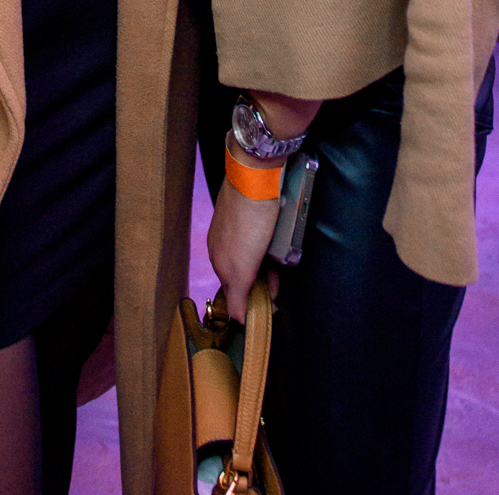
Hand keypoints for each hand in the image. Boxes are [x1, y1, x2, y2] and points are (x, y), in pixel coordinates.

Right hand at [208, 178, 279, 324]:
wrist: (255, 178)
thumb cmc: (247, 222)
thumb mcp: (239, 269)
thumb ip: (237, 297)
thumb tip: (237, 320)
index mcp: (218, 259)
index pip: (233, 292)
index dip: (250, 303)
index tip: (269, 308)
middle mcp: (224, 245)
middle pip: (244, 275)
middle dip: (261, 286)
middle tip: (278, 292)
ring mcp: (238, 230)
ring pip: (254, 258)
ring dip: (268, 269)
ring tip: (280, 268)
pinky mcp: (252, 216)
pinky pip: (262, 241)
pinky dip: (270, 250)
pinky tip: (279, 249)